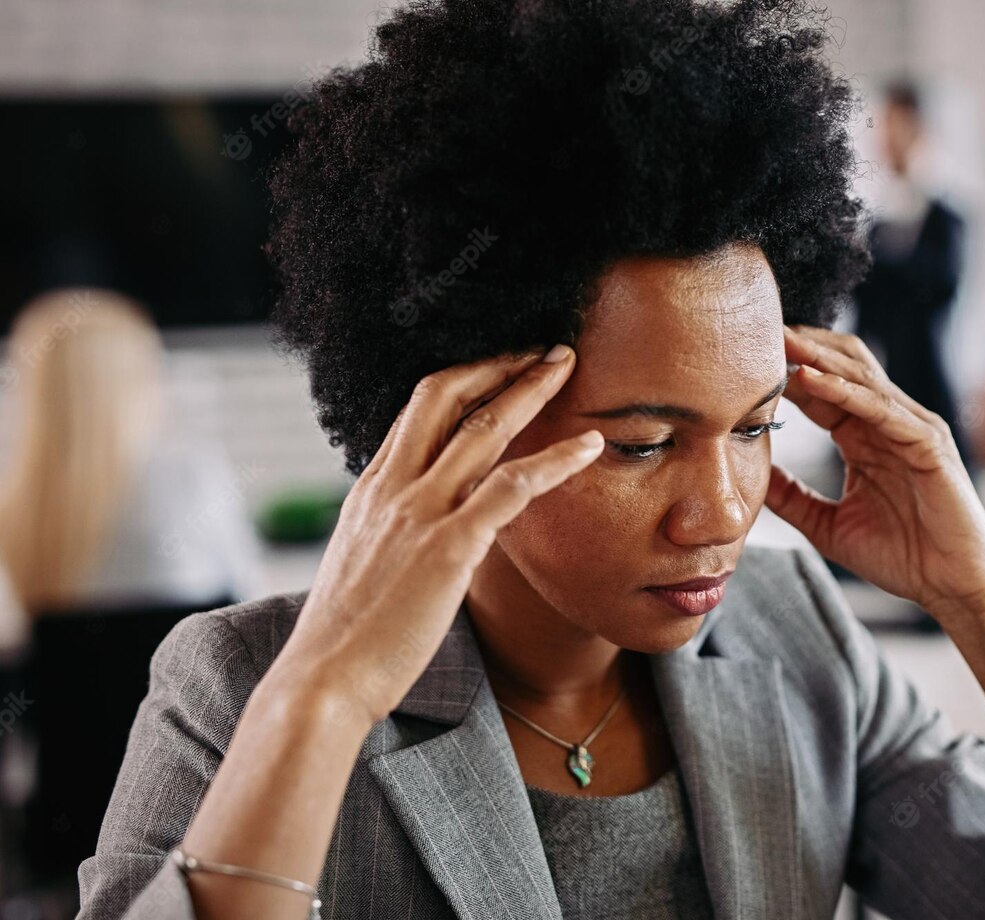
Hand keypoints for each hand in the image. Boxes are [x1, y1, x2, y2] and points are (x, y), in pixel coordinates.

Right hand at [270, 345, 604, 725]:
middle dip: (497, 362)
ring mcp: (420, 513)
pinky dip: (555, 460)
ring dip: (530, 388)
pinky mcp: (449, 547)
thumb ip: (394, 532)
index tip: (500, 362)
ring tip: (567, 364)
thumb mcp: (363, 564)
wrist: (323, 682)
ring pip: (483, 428)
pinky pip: (511, 486)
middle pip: (445, 396)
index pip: (418, 410)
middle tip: (541, 345)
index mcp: (372, 489)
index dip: (464, 377)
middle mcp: (393, 488)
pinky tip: (590, 445)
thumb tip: (422, 528)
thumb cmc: (346, 636)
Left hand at [764, 324, 984, 623]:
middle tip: (757, 330)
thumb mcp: (827, 525)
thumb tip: (750, 476)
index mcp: (864, 438)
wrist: (953, 587)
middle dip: (801, 347)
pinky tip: (810, 379)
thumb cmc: (902, 557)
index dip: (785, 370)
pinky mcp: (928, 442)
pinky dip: (843, 390)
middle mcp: (888, 423)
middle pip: (841, 367)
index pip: (820, 389)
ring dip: (817, 356)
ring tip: (779, 340)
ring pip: (859, 377)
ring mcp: (911, 427)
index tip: (743, 357)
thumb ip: (790, 497)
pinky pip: (880, 407)